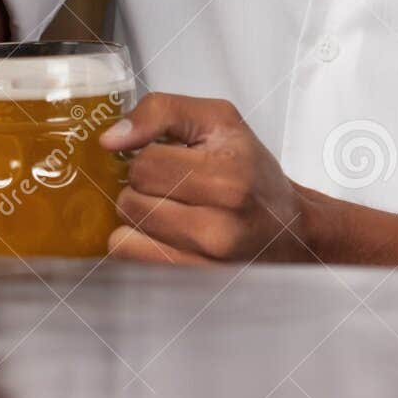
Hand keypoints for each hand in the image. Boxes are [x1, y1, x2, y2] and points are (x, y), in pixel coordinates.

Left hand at [100, 93, 315, 264]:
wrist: (287, 228)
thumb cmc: (252, 171)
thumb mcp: (216, 119)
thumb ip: (161, 111)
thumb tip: (110, 139)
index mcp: (227, 177)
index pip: (144, 164)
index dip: (150, 156)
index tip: (172, 160)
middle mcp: (218, 227)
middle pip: (131, 201)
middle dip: (142, 189)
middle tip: (171, 187)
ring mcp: (204, 265)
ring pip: (124, 236)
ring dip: (137, 220)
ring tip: (168, 210)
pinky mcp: (192, 286)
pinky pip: (131, 263)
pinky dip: (138, 246)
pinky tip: (163, 235)